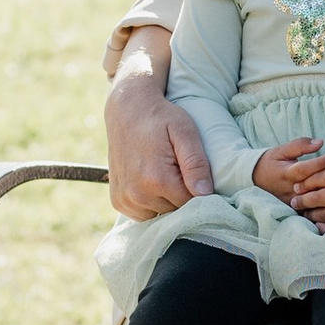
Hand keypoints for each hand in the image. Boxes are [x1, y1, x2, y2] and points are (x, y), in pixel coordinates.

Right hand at [106, 52, 214, 218]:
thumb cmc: (161, 118)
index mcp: (157, 180)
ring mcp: (125, 200)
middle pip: (176, 211)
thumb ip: (196, 163)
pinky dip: (151, 203)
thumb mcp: (185, 132)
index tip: (195, 172)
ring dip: (166, 200)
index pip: (191, 204)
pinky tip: (151, 182)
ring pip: (161, 215)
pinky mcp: (118, 202)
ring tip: (164, 173)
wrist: (128, 110)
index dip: (198, 190)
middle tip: (177, 167)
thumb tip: (206, 193)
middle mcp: (137, 194)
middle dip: (181, 194)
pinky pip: (144, 215)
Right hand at [252, 144, 324, 204]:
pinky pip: (311, 208)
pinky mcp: (294, 209)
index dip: (319, 163)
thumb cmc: (272, 161)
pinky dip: (323, 203)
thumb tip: (320, 142)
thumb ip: (300, 145)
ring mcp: (292, 201)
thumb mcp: (282, 150)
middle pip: (311, 185)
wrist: (256, 179)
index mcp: (286, 173)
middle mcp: (289, 189)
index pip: (304, 169)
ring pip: (313, 199)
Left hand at [301, 156, 324, 224]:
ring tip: (303, 211)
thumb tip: (317, 172)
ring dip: (310, 213)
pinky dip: (323, 224)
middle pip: (318, 198)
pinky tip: (317, 222)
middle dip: (302, 200)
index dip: (305, 183)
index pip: (319, 179)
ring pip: (324, 214)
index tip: (296, 186)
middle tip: (293, 201)